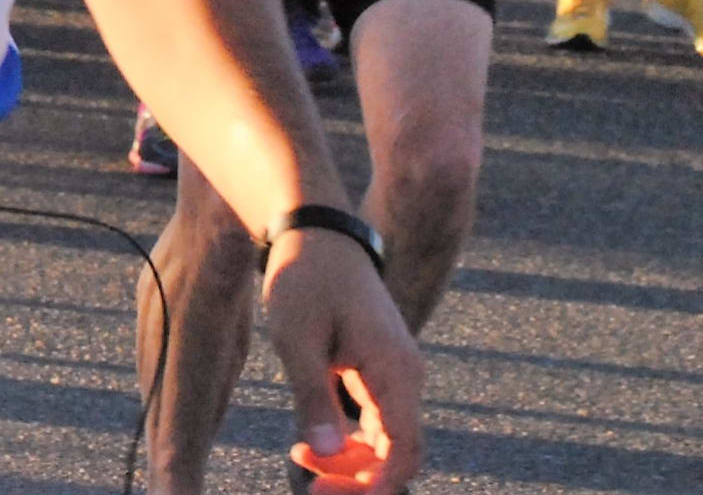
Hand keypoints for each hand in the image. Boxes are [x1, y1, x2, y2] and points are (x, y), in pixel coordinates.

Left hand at [263, 231, 424, 491]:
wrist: (314, 232)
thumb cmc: (304, 278)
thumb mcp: (297, 338)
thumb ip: (311, 397)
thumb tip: (324, 454)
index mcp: (394, 368)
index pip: (404, 448)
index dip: (378, 485)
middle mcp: (406, 375)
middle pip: (400, 453)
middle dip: (361, 481)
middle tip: (313, 491)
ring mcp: (396, 373)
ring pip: (388, 442)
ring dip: (353, 464)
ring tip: (302, 462)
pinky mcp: (380, 370)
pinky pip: (377, 423)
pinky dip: (351, 442)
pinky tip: (311, 443)